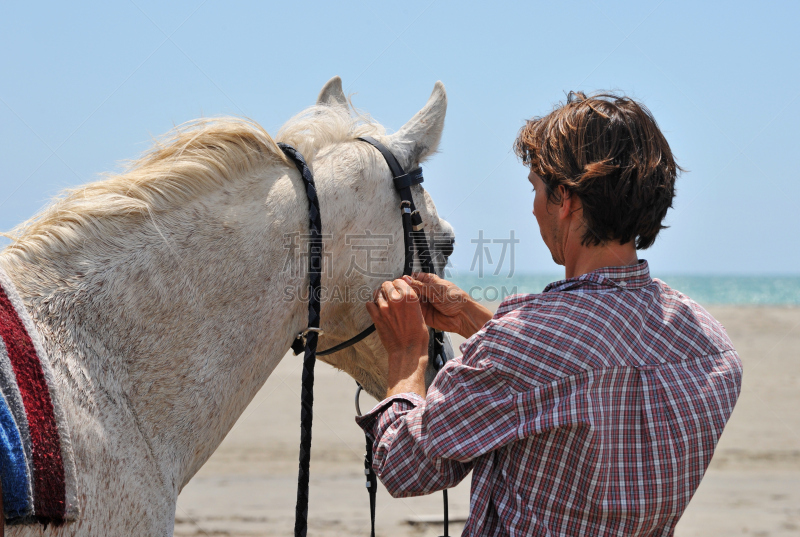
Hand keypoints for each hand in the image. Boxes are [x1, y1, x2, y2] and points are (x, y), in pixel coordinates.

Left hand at [365, 279, 428, 397]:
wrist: (408, 351)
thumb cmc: (417, 335)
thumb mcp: (419, 313)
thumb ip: (410, 301)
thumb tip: (404, 293)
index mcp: (409, 297)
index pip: (399, 281)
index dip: (398, 285)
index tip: (397, 289)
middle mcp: (396, 300)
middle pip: (386, 285)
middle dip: (388, 289)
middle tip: (390, 296)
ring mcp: (384, 308)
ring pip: (377, 293)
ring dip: (380, 296)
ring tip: (384, 303)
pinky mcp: (376, 317)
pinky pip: (369, 304)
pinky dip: (372, 306)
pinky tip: (377, 310)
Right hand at [403, 273, 492, 338]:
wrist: (462, 316)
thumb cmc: (454, 298)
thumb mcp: (435, 289)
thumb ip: (419, 285)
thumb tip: (405, 279)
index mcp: (429, 281)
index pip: (413, 278)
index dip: (405, 280)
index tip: (397, 282)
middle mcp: (425, 292)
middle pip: (409, 289)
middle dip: (403, 290)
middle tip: (396, 292)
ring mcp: (423, 303)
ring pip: (409, 300)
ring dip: (404, 300)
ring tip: (399, 300)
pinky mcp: (422, 314)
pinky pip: (412, 311)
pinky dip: (408, 310)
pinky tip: (403, 309)